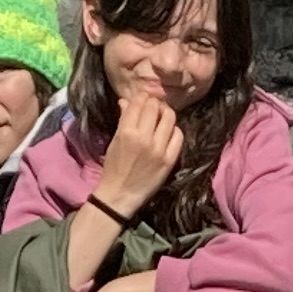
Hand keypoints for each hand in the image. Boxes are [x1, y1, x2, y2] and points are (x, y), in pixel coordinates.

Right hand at [92, 87, 181, 220]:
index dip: (141, 97)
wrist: (120, 194)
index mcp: (126, 132)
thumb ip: (123, 119)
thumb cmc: (114, 167)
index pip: (138, 103)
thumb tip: (126, 100)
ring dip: (166, 112)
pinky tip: (169, 131)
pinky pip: (178, 135)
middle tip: (153, 106)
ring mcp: (159, 149)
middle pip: (154, 107)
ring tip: (162, 115)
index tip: (142, 98)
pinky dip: (174, 129)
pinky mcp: (169, 160)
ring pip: (169, 117)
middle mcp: (144, 138)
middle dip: (153, 103)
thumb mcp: (115, 141)